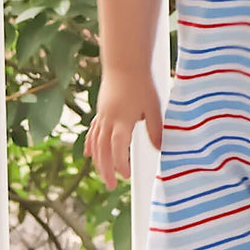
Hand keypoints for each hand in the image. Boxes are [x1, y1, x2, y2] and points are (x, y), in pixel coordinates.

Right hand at [85, 69, 163, 189]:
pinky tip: (90, 154)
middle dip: (106, 169)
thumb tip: (159, 149)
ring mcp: (102, 116)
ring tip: (104, 175)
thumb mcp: (153, 107)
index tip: (126, 176)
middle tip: (111, 186)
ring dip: (99, 161)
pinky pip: (93, 132)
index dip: (120, 164)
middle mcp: (108, 120)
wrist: (124, 63)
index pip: (118, 148)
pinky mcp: (101, 111)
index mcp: (122, 120)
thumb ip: (155, 129)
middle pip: (103, 150)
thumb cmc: (141, 83)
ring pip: (96, 143)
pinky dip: (91, 145)